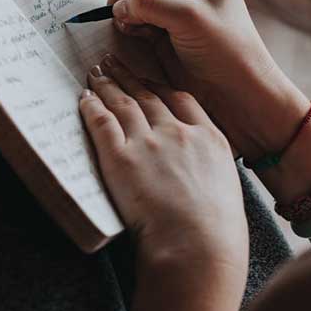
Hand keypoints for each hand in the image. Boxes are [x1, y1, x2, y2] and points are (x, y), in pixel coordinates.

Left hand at [80, 53, 247, 310]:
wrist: (197, 248)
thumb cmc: (217, 230)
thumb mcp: (226, 186)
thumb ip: (207, 165)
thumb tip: (195, 166)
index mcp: (207, 136)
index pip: (179, 98)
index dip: (158, 84)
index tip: (146, 78)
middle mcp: (177, 131)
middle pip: (147, 94)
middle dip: (127, 76)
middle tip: (113, 62)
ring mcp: (148, 142)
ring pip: (123, 102)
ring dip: (107, 84)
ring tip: (97, 72)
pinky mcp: (120, 157)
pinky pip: (101, 122)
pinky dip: (91, 107)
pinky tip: (85, 97)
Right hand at [108, 0, 309, 159]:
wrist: (232, 89)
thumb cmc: (226, 49)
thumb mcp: (189, 17)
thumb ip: (149, 2)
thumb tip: (118, 5)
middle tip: (136, 9)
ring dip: (125, 3)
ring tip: (140, 26)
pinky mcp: (154, 18)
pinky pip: (125, 6)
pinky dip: (125, 19)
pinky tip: (141, 34)